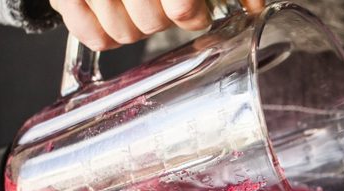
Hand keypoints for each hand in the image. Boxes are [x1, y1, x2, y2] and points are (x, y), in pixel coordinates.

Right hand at [50, 0, 264, 50]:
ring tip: (137, 4)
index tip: (194, 10)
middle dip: (161, 18)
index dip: (191, 14)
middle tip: (162, 3)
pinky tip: (112, 12)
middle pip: (151, 23)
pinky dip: (100, 29)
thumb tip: (255, 9)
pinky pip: (89, 33)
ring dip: (136, 24)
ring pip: (122, 33)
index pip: (182, 9)